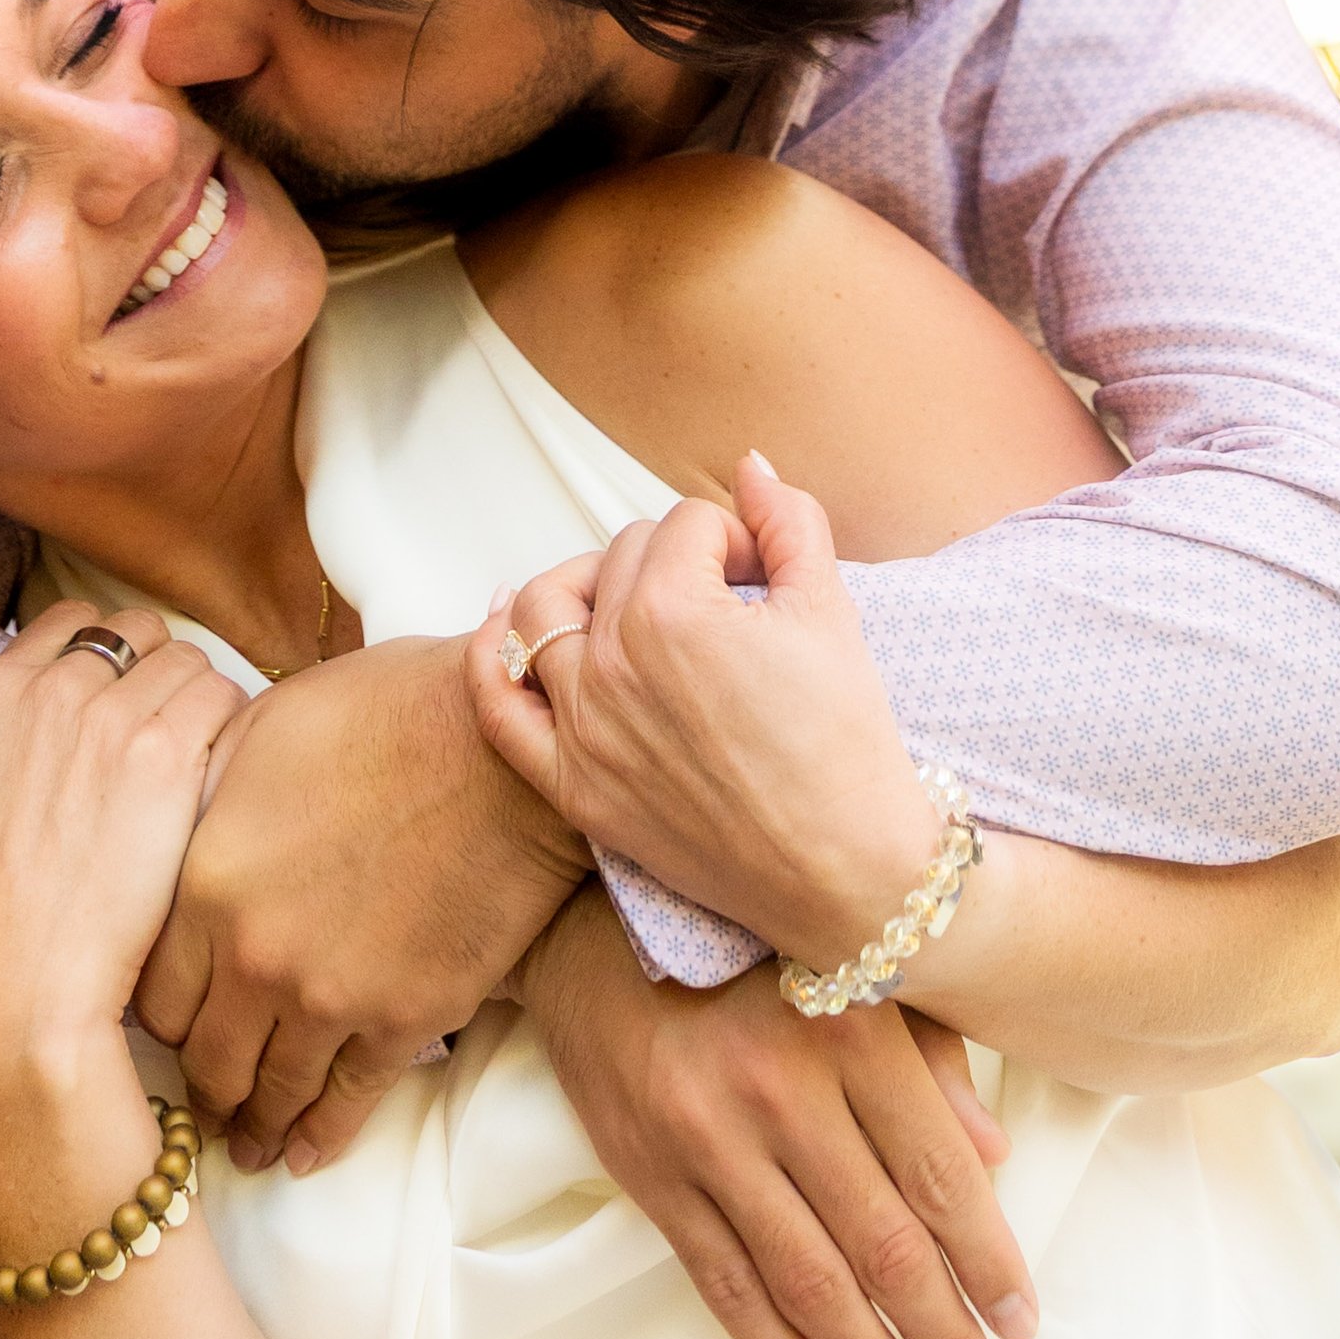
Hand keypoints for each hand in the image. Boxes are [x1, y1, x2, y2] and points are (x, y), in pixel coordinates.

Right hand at [0, 604, 246, 1074]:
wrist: (19, 984)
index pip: (72, 620)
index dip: (102, 653)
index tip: (118, 698)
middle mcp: (55, 692)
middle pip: (139, 630)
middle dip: (155, 667)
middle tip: (164, 725)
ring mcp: (114, 722)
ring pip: (188, 658)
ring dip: (197, 696)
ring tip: (199, 751)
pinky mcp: (168, 761)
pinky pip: (223, 699)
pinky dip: (230, 725)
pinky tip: (219, 773)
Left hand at [130, 636, 590, 1176]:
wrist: (505, 746)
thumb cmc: (388, 713)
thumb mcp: (262, 731)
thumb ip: (208, 797)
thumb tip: (176, 819)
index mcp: (206, 883)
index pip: (150, 995)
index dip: (153, 1020)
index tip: (167, 1028)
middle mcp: (255, 957)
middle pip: (204, 1059)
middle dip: (199, 1087)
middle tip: (200, 1102)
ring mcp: (332, 997)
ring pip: (271, 1092)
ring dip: (255, 1127)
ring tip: (248, 1145)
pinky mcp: (406, 1019)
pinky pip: (350, 1101)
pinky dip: (323, 1136)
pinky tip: (306, 1153)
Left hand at [466, 454, 937, 967]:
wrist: (845, 871)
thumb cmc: (847, 743)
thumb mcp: (833, 611)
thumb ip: (789, 521)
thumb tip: (750, 467)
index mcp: (672, 612)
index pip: (686, 525)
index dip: (735, 540)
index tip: (767, 580)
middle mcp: (609, 664)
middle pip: (619, 558)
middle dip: (676, 561)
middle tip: (727, 603)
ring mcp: (580, 728)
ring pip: (543, 610)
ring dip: (586, 587)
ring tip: (632, 602)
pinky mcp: (571, 785)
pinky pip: (496, 706)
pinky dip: (493, 654)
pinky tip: (508, 622)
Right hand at [519, 884, 1037, 1338]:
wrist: (588, 923)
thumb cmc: (750, 946)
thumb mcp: (854, 967)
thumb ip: (930, 1056)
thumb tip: (994, 1159)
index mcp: (849, 1028)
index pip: (939, 1177)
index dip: (991, 1264)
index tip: (1022, 1326)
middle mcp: (779, 1089)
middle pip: (883, 1245)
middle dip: (942, 1336)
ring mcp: (706, 1140)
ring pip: (807, 1282)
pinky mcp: (648, 1176)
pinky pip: (724, 1286)